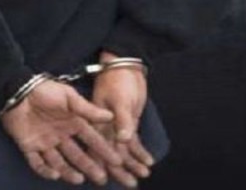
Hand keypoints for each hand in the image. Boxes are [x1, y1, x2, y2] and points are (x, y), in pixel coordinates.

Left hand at [0, 78, 121, 184]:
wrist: (17, 90)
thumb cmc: (44, 91)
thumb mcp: (68, 97)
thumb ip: (88, 109)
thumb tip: (111, 116)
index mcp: (72, 122)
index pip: (91, 139)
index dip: (103, 150)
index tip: (117, 160)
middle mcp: (61, 135)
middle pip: (77, 154)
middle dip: (90, 166)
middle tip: (101, 178)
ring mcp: (45, 142)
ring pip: (60, 162)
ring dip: (70, 172)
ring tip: (80, 180)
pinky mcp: (29, 147)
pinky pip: (38, 163)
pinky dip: (46, 170)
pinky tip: (55, 175)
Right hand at [91, 52, 153, 186]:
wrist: (126, 66)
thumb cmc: (118, 80)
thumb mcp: (119, 100)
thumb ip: (122, 120)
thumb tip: (123, 140)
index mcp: (97, 123)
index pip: (98, 149)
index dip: (103, 165)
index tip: (108, 179)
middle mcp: (105, 129)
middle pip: (111, 154)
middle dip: (121, 171)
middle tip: (131, 184)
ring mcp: (117, 127)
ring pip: (124, 151)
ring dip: (133, 164)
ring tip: (143, 176)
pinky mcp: (128, 124)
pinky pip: (133, 143)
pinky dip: (140, 153)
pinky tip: (148, 162)